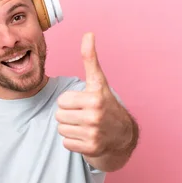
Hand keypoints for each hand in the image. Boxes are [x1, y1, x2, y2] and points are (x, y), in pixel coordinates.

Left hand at [56, 33, 132, 156]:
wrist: (122, 135)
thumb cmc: (105, 104)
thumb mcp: (98, 81)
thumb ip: (90, 58)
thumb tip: (88, 33)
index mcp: (95, 98)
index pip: (62, 101)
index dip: (70, 101)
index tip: (83, 103)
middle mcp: (95, 116)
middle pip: (59, 116)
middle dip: (69, 115)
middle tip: (83, 115)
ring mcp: (94, 134)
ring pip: (61, 130)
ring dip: (70, 128)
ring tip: (85, 126)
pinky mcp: (90, 149)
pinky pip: (66, 143)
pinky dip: (73, 142)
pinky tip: (86, 137)